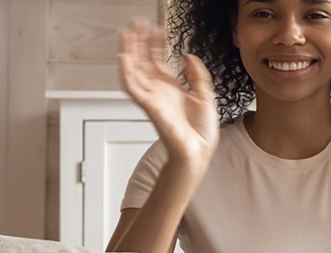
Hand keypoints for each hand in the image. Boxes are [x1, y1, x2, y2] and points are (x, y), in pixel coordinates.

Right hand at [119, 18, 218, 164]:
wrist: (199, 150)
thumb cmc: (200, 131)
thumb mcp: (205, 95)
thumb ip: (197, 74)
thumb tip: (188, 55)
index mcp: (171, 87)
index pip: (158, 60)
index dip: (156, 43)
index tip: (157, 28)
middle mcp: (159, 90)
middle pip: (143, 60)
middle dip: (140, 41)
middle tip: (137, 23)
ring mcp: (152, 97)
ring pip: (134, 69)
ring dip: (129, 51)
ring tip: (128, 33)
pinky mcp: (148, 106)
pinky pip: (132, 87)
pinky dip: (126, 72)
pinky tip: (124, 57)